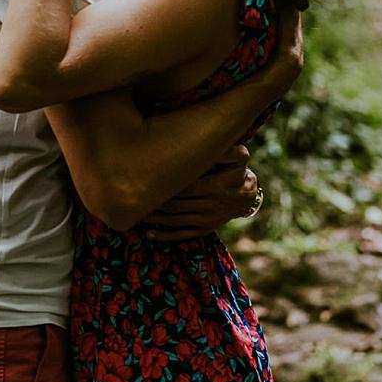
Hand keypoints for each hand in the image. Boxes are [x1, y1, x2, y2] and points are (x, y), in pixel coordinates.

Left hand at [141, 144, 260, 241]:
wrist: (246, 197)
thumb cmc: (237, 172)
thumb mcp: (240, 157)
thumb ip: (229, 150)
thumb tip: (215, 146)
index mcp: (214, 187)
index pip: (184, 188)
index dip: (165, 186)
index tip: (148, 180)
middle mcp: (209, 206)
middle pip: (175, 205)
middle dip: (154, 202)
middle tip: (135, 196)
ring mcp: (206, 220)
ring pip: (174, 221)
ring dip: (154, 219)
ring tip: (135, 213)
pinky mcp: (203, 230)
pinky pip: (181, 235)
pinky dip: (164, 235)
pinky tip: (148, 233)